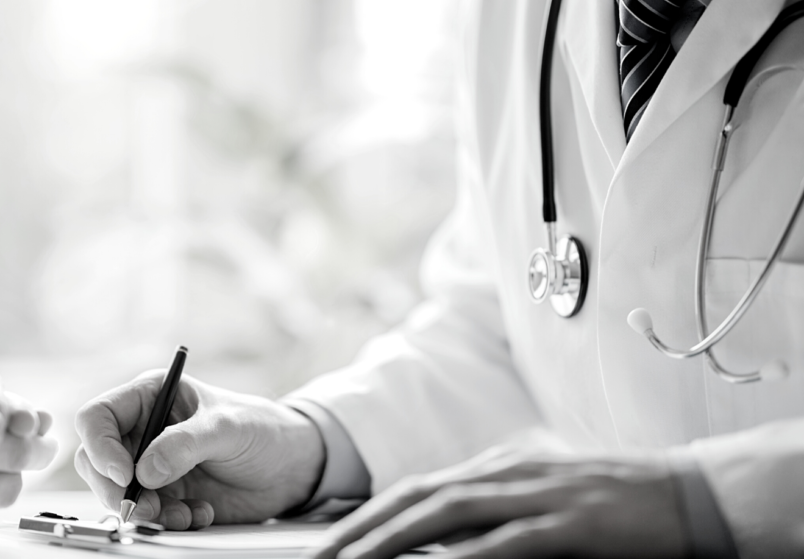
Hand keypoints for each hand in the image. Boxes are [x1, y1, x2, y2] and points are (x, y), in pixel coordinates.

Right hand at [75, 372, 324, 529]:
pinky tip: (200, 513)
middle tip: (145, 507)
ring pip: (117, 494)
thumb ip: (185, 444)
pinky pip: (147, 516)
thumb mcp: (227, 427)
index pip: (98, 417)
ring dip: (145, 512)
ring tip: (183, 514)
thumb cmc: (260, 428)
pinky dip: (169, 523)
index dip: (100, 446)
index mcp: (150, 396)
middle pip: (96, 461)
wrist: (289, 466)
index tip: (124, 474)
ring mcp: (151, 465)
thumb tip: (144, 471)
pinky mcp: (165, 496)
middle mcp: (144, 430)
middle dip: (115, 489)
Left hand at [308, 448, 688, 558]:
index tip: (330, 543)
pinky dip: (467, 556)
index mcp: (494, 467)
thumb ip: (491, 512)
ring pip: (447, 513)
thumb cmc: (609, 500)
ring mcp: (536, 494)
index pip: (415, 488)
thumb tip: (442, 536)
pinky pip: (508, 541)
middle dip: (362, 529)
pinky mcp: (570, 522)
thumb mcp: (539, 496)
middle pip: (416, 497)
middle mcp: (505, 473)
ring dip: (394, 540)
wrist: (687, 493)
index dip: (367, 514)